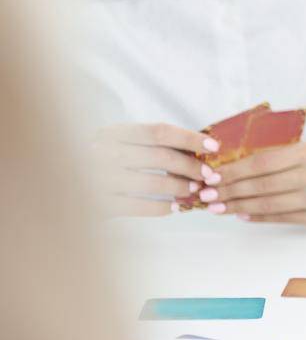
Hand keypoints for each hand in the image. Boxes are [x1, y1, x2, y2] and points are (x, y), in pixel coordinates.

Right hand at [89, 122, 221, 216]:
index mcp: (111, 133)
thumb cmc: (97, 161)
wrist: (57, 183)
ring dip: (179, 188)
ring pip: (151, 183)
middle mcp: (103, 152)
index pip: (159, 132)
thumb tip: (194, 148)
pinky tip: (174, 208)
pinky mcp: (96, 203)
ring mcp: (97, 178)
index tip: (214, 146)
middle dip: (190, 167)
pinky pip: (136, 206)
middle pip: (160, 157)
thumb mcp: (115, 143)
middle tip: (208, 175)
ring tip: (194, 191)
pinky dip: (160, 208)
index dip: (189, 138)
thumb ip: (146, 144)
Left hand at [210, 143, 305, 224]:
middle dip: (229, 191)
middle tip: (206, 194)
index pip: (262, 163)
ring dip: (238, 207)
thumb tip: (233, 166)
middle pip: (262, 185)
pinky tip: (242, 214)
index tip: (212, 175)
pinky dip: (258, 217)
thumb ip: (277, 155)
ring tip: (218, 207)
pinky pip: (282, 218)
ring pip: (269, 204)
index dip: (234, 171)